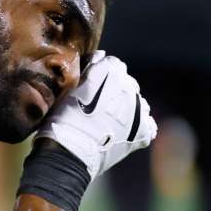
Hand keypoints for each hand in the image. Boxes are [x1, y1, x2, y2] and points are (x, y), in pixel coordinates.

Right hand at [35, 52, 155, 179]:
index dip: (103, 74)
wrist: (70, 152)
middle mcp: (129, 87)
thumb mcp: (70, 88)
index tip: (93, 86)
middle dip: (115, 91)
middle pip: (127, 83)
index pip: (114, 64)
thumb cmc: (63, 119)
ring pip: (138, 103)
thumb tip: (100, 57)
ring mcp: (138, 109)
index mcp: (111, 72)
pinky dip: (138, 128)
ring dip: (128, 108)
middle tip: (99, 106)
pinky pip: (147, 125)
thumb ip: (88, 70)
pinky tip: (123, 134)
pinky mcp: (143, 131)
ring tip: (110, 122)